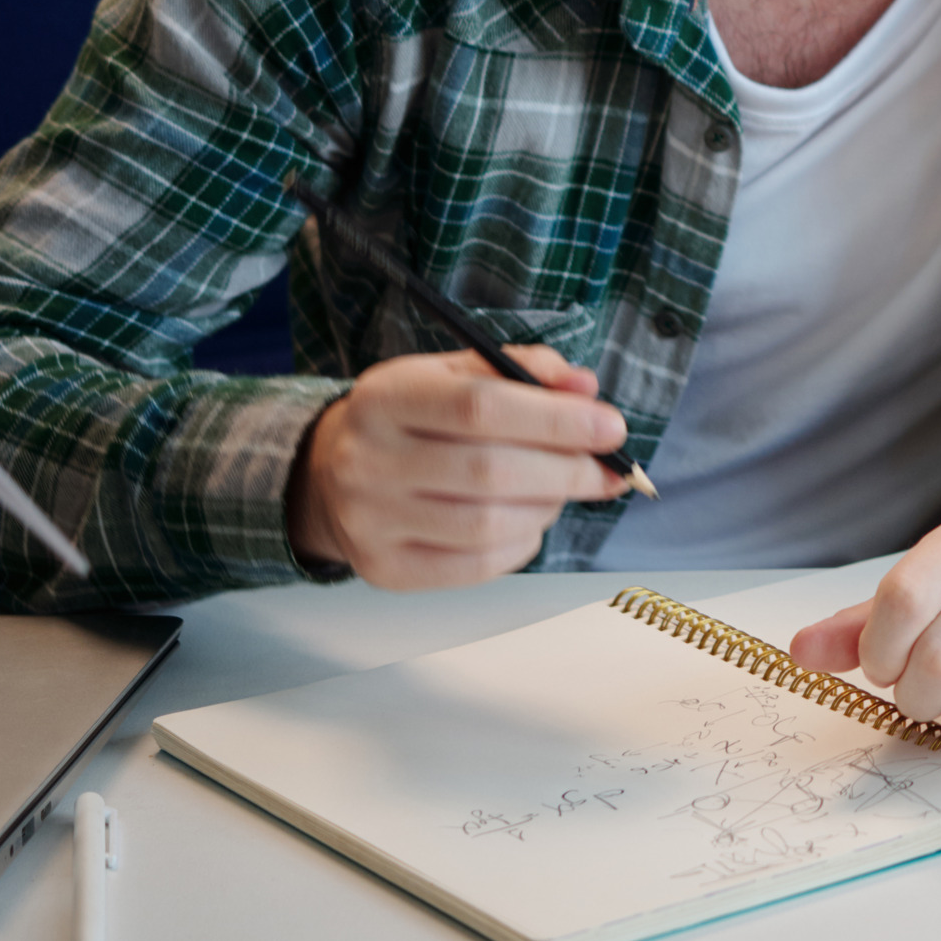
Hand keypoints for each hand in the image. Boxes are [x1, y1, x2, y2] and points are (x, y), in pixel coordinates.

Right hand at [286, 346, 630, 589]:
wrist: (329, 474)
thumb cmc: (412, 418)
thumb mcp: (454, 372)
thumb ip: (522, 370)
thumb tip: (584, 389)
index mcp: (386, 398)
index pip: (481, 407)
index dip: (557, 420)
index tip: (611, 427)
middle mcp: (369, 461)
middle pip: (491, 472)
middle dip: (568, 470)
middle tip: (608, 469)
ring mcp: (372, 522)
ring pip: (489, 525)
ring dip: (548, 508)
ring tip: (563, 490)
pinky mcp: (385, 570)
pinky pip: (478, 566)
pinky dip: (523, 543)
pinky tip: (530, 520)